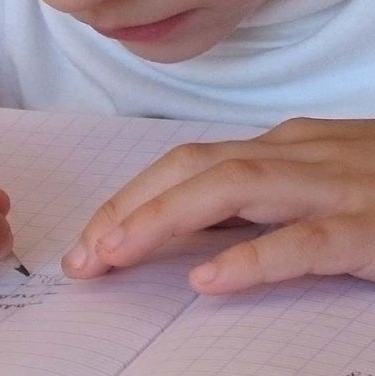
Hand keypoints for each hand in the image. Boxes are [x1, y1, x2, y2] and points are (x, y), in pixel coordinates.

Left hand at [62, 118, 374, 293]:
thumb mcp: (310, 188)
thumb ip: (251, 206)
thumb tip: (178, 238)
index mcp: (280, 150)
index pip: (183, 165)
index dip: (129, 199)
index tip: (88, 239)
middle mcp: (299, 157)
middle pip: (194, 170)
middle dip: (129, 209)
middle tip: (83, 256)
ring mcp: (338, 187)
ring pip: (235, 189)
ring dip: (163, 221)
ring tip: (115, 255)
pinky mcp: (374, 228)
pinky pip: (307, 241)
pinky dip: (253, 258)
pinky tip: (209, 279)